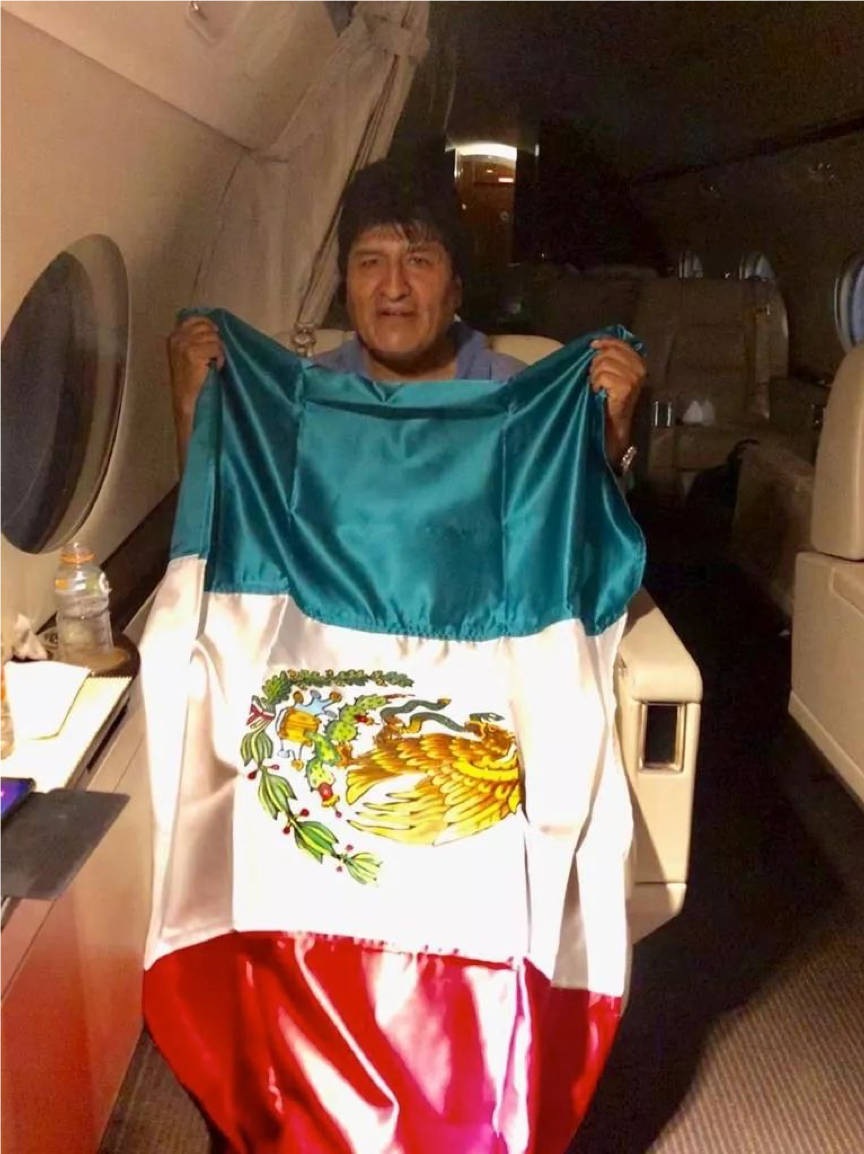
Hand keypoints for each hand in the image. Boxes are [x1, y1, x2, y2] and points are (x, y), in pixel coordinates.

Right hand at [167, 316, 224, 467]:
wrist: (187, 403)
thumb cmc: (190, 383)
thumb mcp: (186, 356)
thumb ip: (195, 340)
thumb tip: (214, 329)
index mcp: (173, 337)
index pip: (195, 319)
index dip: (208, 325)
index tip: (215, 334)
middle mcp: (176, 338)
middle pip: (207, 327)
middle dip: (215, 340)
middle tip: (214, 356)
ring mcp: (183, 345)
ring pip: (213, 338)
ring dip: (218, 351)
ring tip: (214, 364)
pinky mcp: (192, 353)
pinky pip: (216, 348)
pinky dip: (220, 358)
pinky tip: (215, 368)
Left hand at [589, 338, 646, 463]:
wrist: (613, 425)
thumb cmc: (609, 399)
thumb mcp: (613, 374)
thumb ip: (610, 358)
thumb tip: (596, 343)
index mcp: (639, 362)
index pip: (620, 344)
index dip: (605, 342)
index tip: (592, 345)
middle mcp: (640, 369)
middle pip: (609, 353)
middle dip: (596, 364)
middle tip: (595, 378)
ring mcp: (634, 378)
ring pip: (603, 364)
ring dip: (595, 376)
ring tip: (598, 387)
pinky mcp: (626, 387)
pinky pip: (602, 376)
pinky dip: (596, 384)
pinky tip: (599, 393)